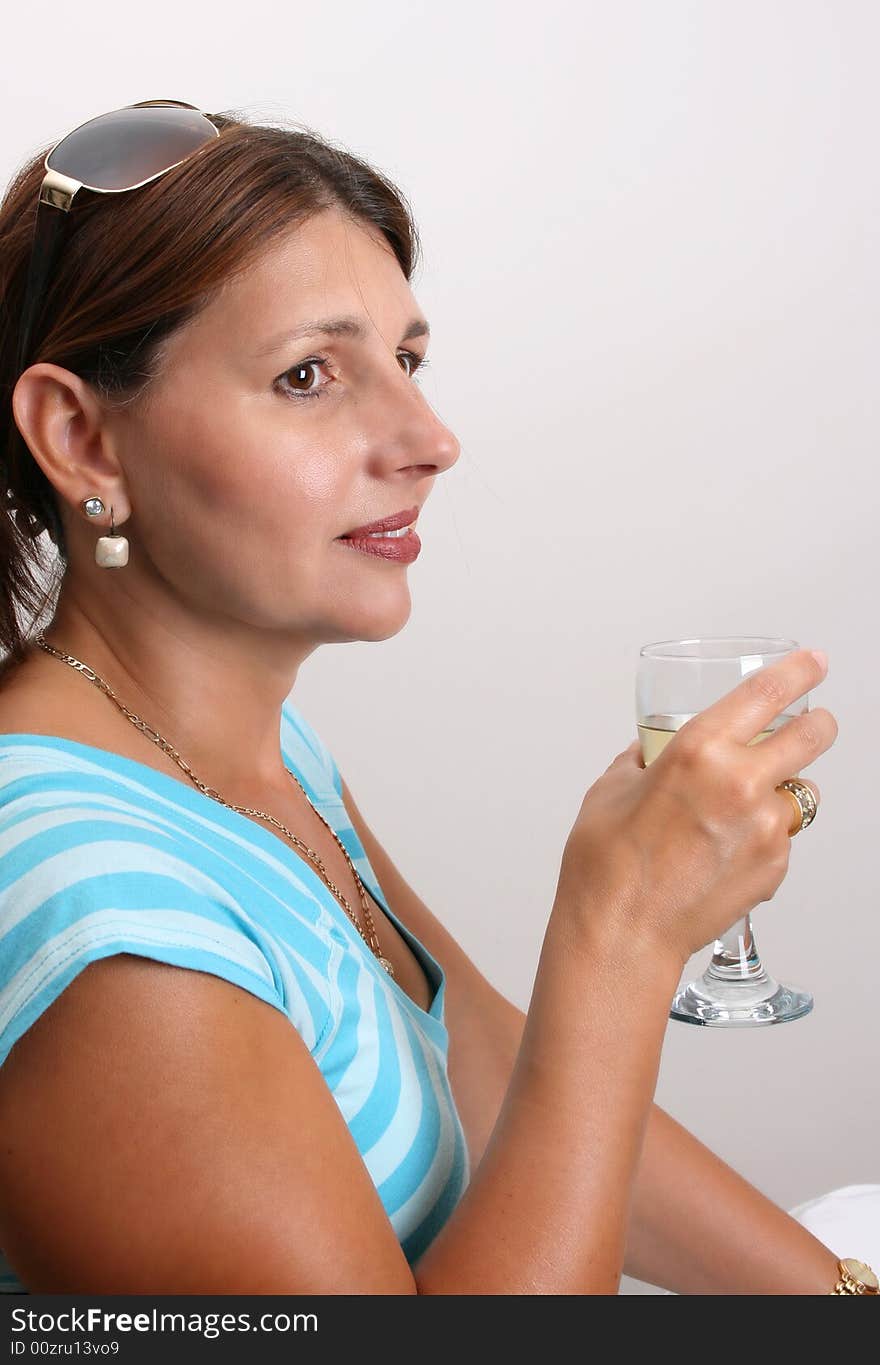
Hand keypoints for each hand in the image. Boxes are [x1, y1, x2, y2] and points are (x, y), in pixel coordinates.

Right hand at [553, 648, 836, 964]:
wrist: (621, 934)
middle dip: (818, 724)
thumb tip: (652, 752)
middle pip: (814, 736)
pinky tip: (722, 853)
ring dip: (780, 792)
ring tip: (738, 813)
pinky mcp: (775, 867)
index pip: (769, 693)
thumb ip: (643, 761)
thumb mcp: (612, 789)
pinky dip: (763, 838)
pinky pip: (782, 838)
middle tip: (812, 724)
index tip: (815, 662)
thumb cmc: (606, 866)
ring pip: (799, 794)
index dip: (800, 671)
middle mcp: (741, 783)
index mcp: (698, 750)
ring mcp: (765, 828)